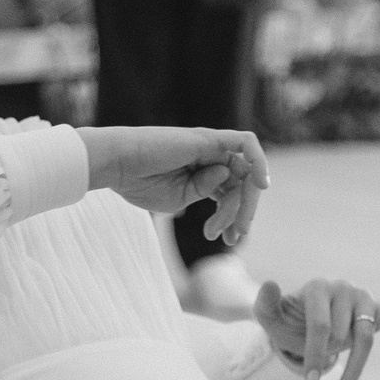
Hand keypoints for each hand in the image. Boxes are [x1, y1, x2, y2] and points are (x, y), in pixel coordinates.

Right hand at [77, 125, 268, 245]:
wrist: (118, 166)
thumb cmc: (140, 183)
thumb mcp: (180, 199)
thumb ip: (207, 194)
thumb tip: (228, 180)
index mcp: (202, 174)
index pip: (233, 193)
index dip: (236, 218)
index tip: (227, 240)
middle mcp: (210, 158)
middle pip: (244, 184)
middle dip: (243, 213)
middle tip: (233, 238)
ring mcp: (211, 147)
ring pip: (246, 173)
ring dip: (243, 203)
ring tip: (226, 226)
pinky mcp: (209, 138)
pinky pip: (246, 143)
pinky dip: (259, 161)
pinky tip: (261, 185)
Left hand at [255, 277, 379, 379]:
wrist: (307, 322)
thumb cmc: (291, 322)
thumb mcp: (272, 319)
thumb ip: (265, 306)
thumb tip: (270, 283)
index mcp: (318, 286)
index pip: (320, 324)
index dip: (314, 353)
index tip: (309, 379)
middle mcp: (344, 288)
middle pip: (342, 333)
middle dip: (331, 355)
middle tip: (319, 368)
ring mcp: (363, 298)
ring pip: (366, 336)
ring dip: (356, 366)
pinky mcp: (378, 309)